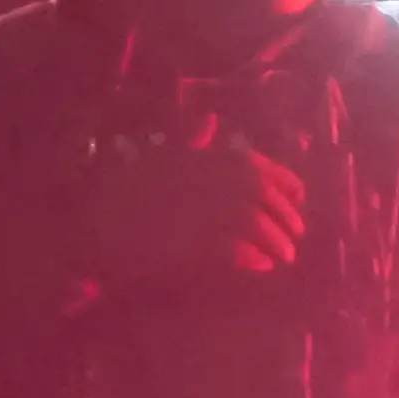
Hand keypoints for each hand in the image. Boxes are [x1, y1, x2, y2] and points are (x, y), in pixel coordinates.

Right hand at [76, 126, 304, 283]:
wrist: (101, 213)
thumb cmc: (133, 184)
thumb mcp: (172, 156)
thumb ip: (200, 144)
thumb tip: (215, 131)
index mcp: (223, 159)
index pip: (274, 174)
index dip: (289, 191)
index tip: (297, 203)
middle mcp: (228, 182)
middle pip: (275, 206)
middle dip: (288, 223)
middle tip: (294, 240)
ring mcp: (219, 213)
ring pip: (265, 230)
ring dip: (278, 244)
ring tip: (284, 258)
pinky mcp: (207, 243)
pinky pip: (243, 253)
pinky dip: (256, 260)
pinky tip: (261, 266)